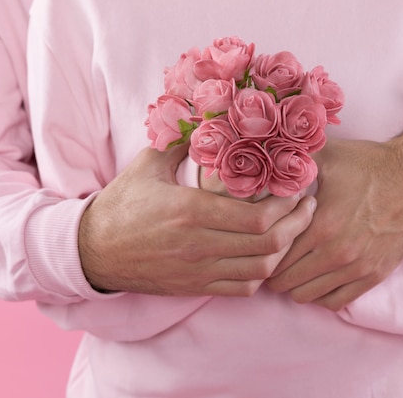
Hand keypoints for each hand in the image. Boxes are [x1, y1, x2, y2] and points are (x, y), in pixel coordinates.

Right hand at [78, 144, 315, 296]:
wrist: (93, 251)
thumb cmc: (122, 205)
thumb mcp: (148, 164)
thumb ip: (180, 139)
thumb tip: (206, 113)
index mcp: (191, 212)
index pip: (258, 217)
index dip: (287, 206)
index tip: (298, 190)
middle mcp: (200, 245)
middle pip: (269, 245)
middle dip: (298, 226)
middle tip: (308, 208)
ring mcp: (199, 270)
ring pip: (261, 270)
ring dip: (285, 251)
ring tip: (293, 230)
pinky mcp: (196, 286)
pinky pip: (243, 288)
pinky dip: (263, 274)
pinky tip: (266, 255)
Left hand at [265, 120, 402, 310]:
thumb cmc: (371, 165)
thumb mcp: (329, 155)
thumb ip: (292, 160)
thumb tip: (262, 161)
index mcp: (322, 225)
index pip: (276, 256)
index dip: (262, 252)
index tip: (259, 245)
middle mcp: (338, 253)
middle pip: (286, 280)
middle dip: (273, 271)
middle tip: (270, 259)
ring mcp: (357, 268)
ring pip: (308, 295)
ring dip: (294, 284)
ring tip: (291, 268)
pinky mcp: (374, 275)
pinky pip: (336, 301)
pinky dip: (320, 295)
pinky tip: (316, 278)